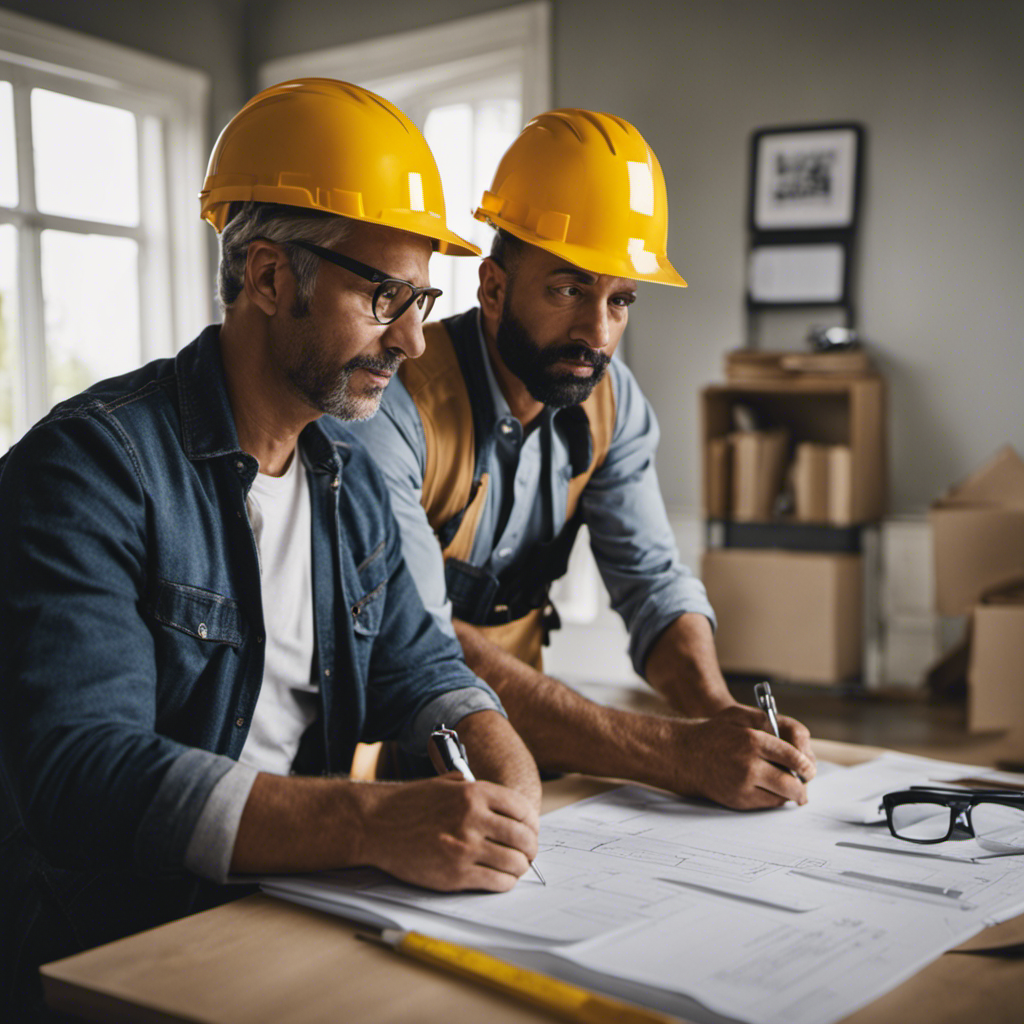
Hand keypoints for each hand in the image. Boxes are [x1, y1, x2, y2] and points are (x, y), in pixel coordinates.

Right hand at [358, 774, 539, 891]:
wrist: (375, 824)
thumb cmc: (410, 804)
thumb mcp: (447, 783)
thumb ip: (476, 788)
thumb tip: (506, 804)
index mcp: (474, 793)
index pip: (523, 809)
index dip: (532, 823)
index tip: (530, 831)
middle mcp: (473, 818)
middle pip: (524, 838)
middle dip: (530, 848)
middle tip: (527, 853)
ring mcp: (465, 847)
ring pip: (514, 863)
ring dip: (520, 867)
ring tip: (515, 867)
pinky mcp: (455, 874)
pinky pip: (496, 882)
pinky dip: (505, 882)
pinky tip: (500, 878)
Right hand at [669, 705, 816, 809]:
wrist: (683, 754)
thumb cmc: (713, 732)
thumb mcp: (741, 715)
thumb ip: (772, 723)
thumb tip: (799, 743)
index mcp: (752, 740)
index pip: (794, 758)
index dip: (806, 765)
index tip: (808, 767)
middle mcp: (749, 765)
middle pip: (792, 784)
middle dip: (803, 784)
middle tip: (805, 780)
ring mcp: (743, 786)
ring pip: (781, 797)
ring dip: (791, 793)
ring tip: (791, 785)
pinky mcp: (738, 800)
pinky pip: (767, 804)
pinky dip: (775, 798)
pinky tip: (772, 788)